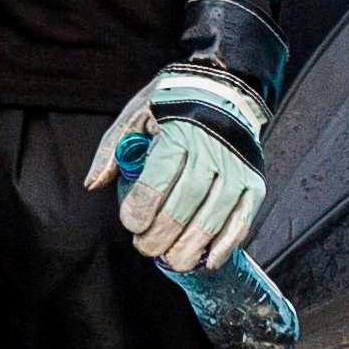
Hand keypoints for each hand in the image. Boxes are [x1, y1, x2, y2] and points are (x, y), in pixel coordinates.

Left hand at [93, 64, 268, 277]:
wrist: (225, 86)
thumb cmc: (173, 103)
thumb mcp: (135, 114)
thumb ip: (112, 148)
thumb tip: (93, 184)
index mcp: (178, 132)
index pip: (157, 181)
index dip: (141, 209)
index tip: (131, 224)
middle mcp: (211, 150)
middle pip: (184, 205)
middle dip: (161, 234)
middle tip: (146, 248)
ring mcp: (236, 167)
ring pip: (213, 217)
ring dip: (190, 246)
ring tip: (172, 261)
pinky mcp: (254, 181)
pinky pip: (243, 219)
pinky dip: (227, 245)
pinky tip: (208, 261)